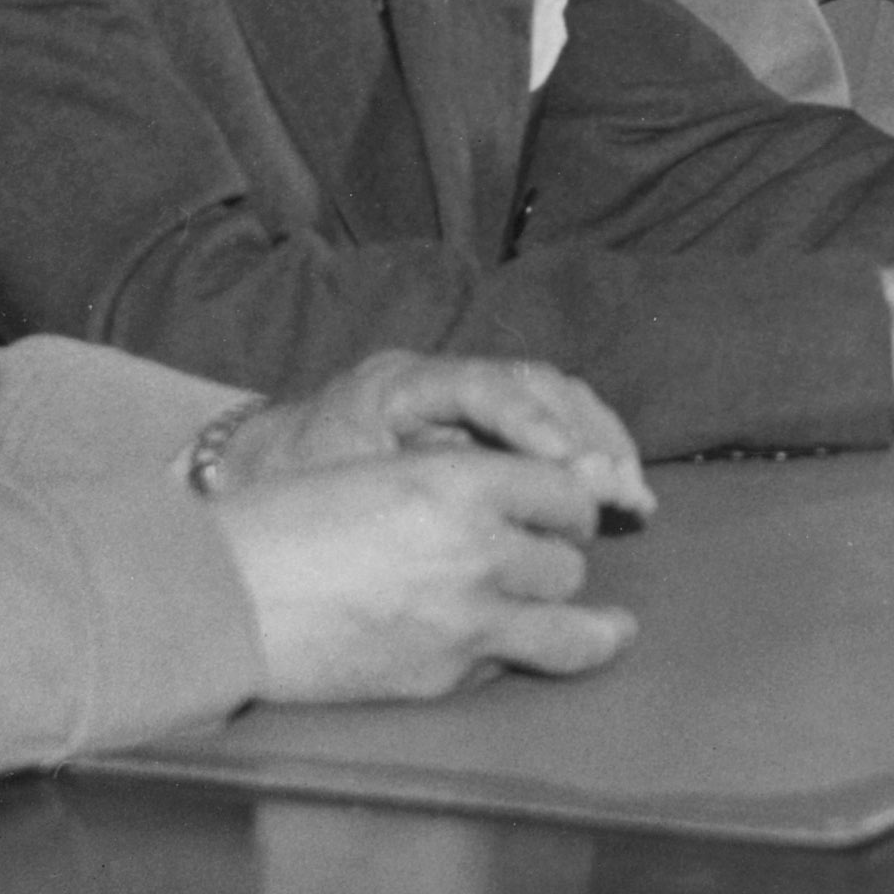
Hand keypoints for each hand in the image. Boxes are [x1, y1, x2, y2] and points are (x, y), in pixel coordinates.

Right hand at [208, 449, 632, 703]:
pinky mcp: (442, 677)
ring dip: (575, 624)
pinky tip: (503, 653)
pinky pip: (505, 666)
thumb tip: (516, 512)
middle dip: (558, 563)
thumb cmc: (286, 521)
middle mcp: (480, 549)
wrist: (223, 597)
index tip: (565, 514)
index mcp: (462, 482)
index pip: (566, 493)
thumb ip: (456, 488)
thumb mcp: (385, 471)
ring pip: (570, 629)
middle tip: (549, 565)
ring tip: (609, 633)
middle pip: (569, 563)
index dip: (568, 505)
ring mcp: (467, 621)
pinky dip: (508, 658)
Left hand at [209, 349, 648, 527]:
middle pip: (530, 382)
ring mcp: (463, 390)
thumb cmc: (291, 488)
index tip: (567, 468)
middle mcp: (438, 375)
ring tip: (633, 493)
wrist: (259, 468)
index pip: (475, 387)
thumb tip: (485, 518)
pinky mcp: (481, 417)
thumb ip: (403, 495)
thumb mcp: (335, 493)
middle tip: (624, 488)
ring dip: (598, 441)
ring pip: (550, 394)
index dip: (527, 423)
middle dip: (584, 435)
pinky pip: (547, 418)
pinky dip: (585, 449)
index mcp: (396, 384)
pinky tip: (614, 486)